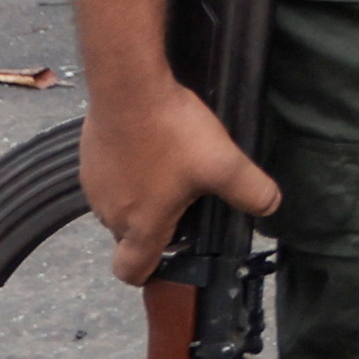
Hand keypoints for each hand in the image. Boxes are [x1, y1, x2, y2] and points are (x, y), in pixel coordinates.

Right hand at [84, 72, 279, 285]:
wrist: (127, 85)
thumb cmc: (171, 131)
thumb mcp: (223, 164)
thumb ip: (251, 192)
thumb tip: (270, 207)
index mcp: (141, 225)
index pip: (131, 271)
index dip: (150, 272)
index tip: (171, 256)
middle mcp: (110, 213)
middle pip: (129, 238)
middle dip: (156, 228)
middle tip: (187, 201)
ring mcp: (94, 186)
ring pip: (119, 207)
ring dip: (141, 199)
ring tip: (172, 169)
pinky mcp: (88, 159)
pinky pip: (109, 179)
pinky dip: (128, 173)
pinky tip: (152, 147)